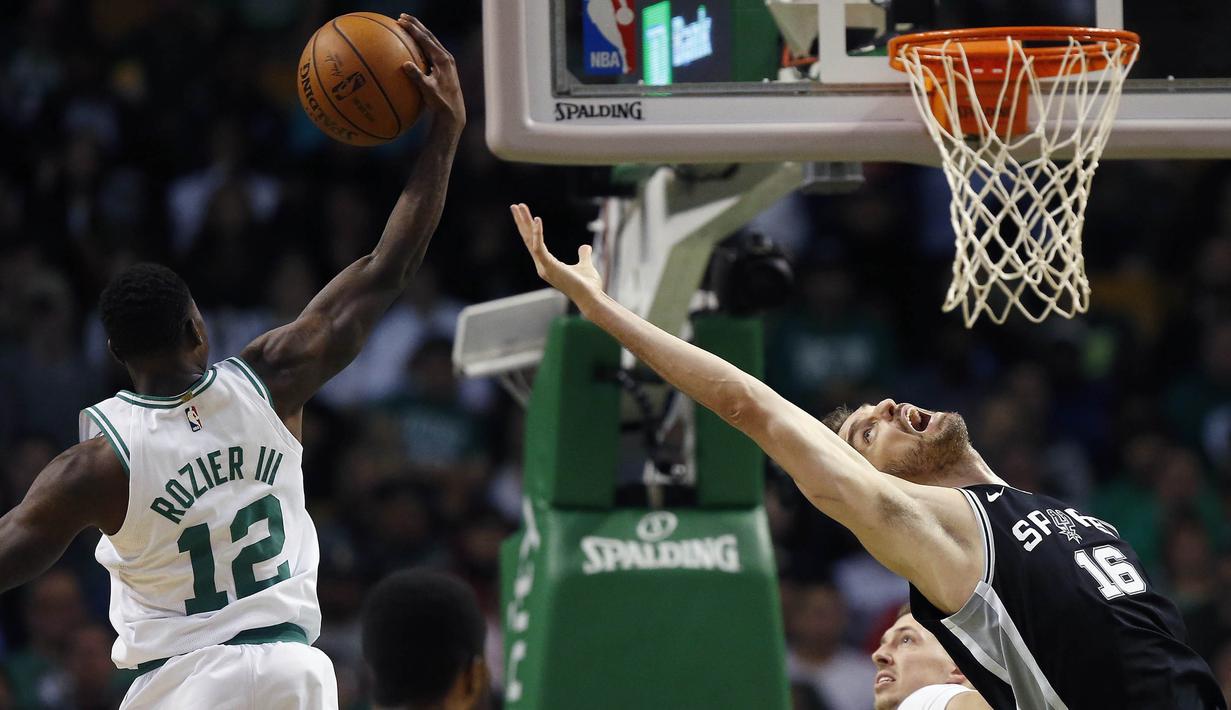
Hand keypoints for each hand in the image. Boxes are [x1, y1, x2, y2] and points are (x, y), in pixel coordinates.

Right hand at [397, 14, 465, 129]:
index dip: (413, 29)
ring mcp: (446, 62)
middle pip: (429, 36)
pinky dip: (422, 44)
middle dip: (415, 25)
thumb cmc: (440, 102)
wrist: (453, 112)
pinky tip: (413, 44)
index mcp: (442, 59)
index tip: (401, 20)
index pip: (426, 39)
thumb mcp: (428, 90)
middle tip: (402, 16)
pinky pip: (431, 50)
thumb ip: (417, 77)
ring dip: (419, 32)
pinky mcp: (444, 67)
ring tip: (407, 25)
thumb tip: (405, 64)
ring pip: (431, 41)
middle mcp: (446, 57)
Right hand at [511, 203, 603, 303]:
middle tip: (515, 206)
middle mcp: (542, 265)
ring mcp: (543, 267)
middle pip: (528, 239)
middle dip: (522, 221)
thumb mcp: (585, 265)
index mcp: (547, 264)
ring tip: (519, 207)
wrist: (591, 297)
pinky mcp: (549, 267)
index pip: (533, 242)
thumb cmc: (588, 285)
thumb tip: (585, 246)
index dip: (529, 228)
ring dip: (525, 222)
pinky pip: (539, 247)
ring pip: (529, 240)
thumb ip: (583, 255)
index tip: (524, 213)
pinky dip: (538, 233)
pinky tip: (537, 219)